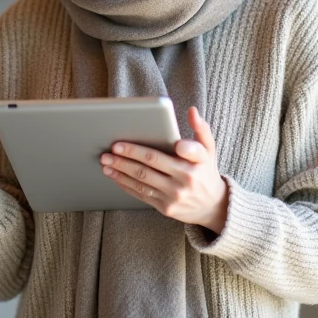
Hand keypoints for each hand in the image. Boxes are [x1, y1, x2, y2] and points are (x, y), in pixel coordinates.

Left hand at [100, 106, 229, 233]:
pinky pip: (141, 194)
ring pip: (143, 180)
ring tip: (106, 161)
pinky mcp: (165, 207)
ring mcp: (174, 195)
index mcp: (198, 162)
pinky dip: (126, 184)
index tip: (160, 140)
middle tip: (112, 148)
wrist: (212, 207)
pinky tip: (114, 175)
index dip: (183, 147)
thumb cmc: (206, 171)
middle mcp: (186, 179)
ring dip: (121, 170)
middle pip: (153, 164)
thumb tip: (192, 110)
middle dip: (130, 155)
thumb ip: (201, 129)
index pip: (188, 151)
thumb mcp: (209, 150)